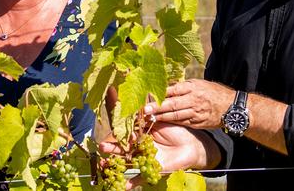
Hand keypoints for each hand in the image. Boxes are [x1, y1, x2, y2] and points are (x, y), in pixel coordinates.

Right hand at [98, 123, 216, 188]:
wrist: (192, 145)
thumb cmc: (177, 130)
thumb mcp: (161, 121)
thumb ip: (148, 118)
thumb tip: (135, 110)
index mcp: (141, 134)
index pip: (125, 134)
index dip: (117, 134)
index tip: (111, 132)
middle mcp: (140, 147)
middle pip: (122, 148)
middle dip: (111, 148)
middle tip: (102, 148)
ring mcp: (145, 159)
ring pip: (127, 162)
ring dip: (115, 164)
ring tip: (104, 165)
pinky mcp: (152, 170)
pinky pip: (139, 177)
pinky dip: (131, 182)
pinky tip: (122, 186)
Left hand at [143, 79, 234, 128]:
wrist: (231, 107)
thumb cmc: (213, 92)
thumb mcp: (199, 83)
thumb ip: (182, 85)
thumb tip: (165, 85)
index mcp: (193, 88)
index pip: (174, 90)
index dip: (160, 94)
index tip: (148, 96)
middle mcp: (194, 100)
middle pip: (173, 104)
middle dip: (157, 107)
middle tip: (145, 110)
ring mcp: (196, 113)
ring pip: (176, 116)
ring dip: (161, 117)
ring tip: (150, 118)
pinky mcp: (198, 123)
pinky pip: (182, 122)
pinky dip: (171, 122)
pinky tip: (161, 122)